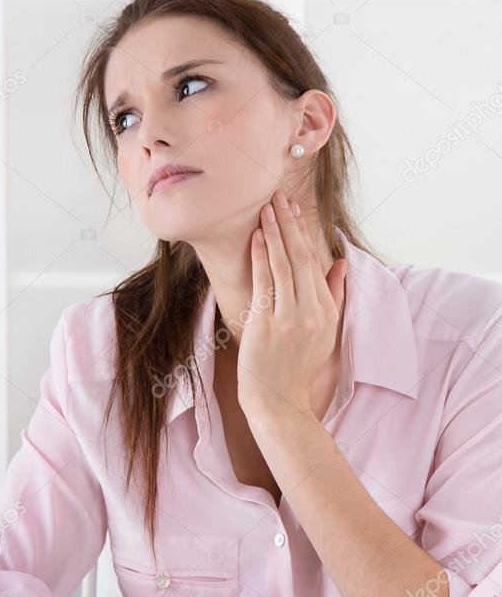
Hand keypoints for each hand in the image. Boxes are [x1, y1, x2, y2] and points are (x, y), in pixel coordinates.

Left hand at [237, 188, 346, 423]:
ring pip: (283, 264)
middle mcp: (311, 311)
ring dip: (274, 233)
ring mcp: (289, 317)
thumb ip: (333, 295)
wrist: (278, 401)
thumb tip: (341, 263)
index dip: (303, 232)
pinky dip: (260, 257)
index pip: (315, 261)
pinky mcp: (267, 324)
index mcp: (326, 310)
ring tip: (266, 208)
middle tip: (279, 195)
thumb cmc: (297, 367)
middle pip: (301, 257)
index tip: (294, 208)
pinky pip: (264, 283)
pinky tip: (255, 237)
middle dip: (289, 223)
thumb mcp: (325, 332)